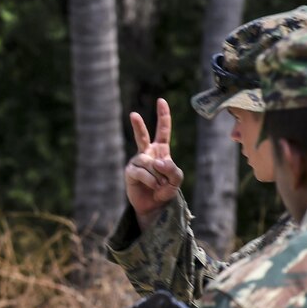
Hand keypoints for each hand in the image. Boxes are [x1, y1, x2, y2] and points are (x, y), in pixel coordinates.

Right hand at [125, 98, 183, 229]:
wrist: (154, 206)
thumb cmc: (165, 190)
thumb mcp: (176, 179)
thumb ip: (172, 169)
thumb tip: (156, 161)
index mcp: (160, 150)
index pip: (163, 130)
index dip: (163, 115)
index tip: (161, 101)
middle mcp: (147, 153)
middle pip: (142, 136)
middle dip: (138, 125)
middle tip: (133, 115)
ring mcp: (137, 162)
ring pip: (150, 163)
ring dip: (158, 176)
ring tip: (159, 185)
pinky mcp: (130, 172)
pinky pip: (143, 172)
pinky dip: (151, 180)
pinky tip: (152, 186)